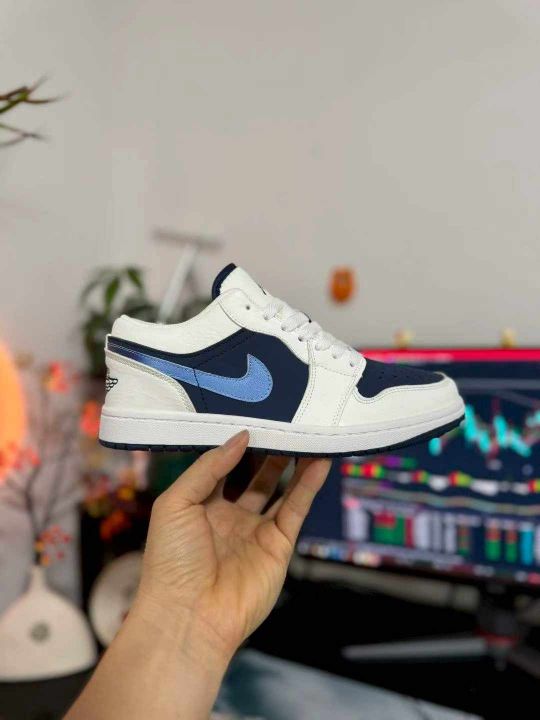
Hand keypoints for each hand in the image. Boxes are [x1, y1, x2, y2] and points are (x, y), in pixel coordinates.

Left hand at [134, 430, 329, 661]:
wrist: (189, 616)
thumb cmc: (172, 558)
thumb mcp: (177, 502)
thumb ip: (209, 466)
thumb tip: (242, 436)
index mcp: (199, 505)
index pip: (222, 466)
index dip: (236, 443)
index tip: (251, 415)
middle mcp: (229, 516)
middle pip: (254, 476)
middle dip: (268, 451)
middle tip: (284, 422)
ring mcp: (255, 531)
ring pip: (279, 490)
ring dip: (294, 464)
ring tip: (307, 433)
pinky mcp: (279, 546)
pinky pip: (295, 509)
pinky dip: (309, 485)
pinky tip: (319, 460)